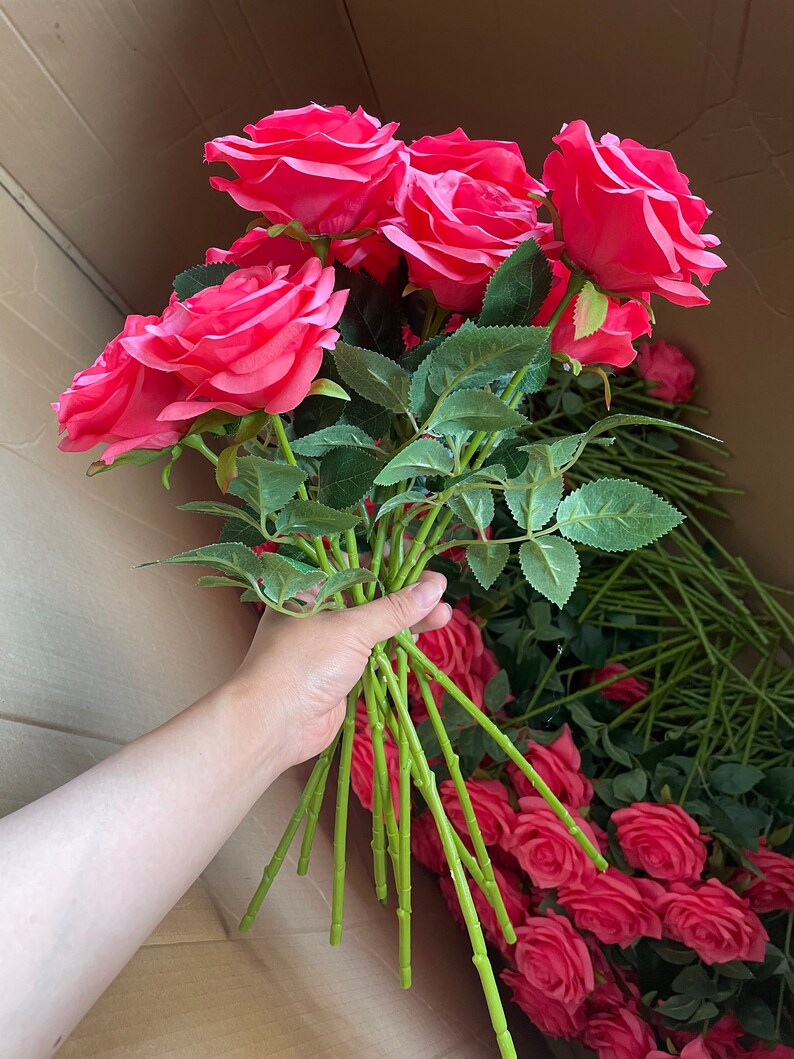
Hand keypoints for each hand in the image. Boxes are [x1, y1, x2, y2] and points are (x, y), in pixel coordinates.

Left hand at [229, 570, 450, 770]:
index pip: (355, 561)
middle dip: (405, 592)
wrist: (273, 723)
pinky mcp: (340, 670)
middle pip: (369, 593)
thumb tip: (434, 587)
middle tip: (440, 587)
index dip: (389, 558)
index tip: (420, 555)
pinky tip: (424, 635)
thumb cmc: (302, 662)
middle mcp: (318, 609)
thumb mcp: (351, 628)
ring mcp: (329, 641)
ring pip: (375, 623)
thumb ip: (394, 609)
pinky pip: (374, 650)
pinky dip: (398, 644)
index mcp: (309, 587)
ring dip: (408, 619)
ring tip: (444, 612)